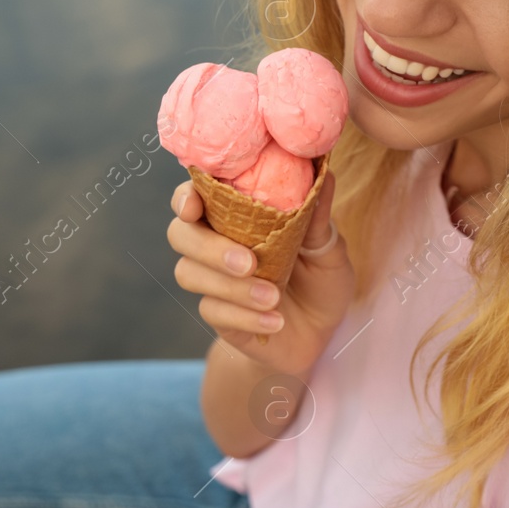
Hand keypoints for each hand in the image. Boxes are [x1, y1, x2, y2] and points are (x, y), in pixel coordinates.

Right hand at [166, 170, 352, 378]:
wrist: (321, 333)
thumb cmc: (320, 280)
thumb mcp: (328, 249)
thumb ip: (318, 218)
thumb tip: (325, 174)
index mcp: (234, 216)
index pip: (194, 194)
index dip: (185, 196)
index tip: (194, 206)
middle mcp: (214, 243)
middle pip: (180, 234)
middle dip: (208, 246)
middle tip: (249, 262)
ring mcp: (212, 281)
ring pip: (189, 274)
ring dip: (231, 287)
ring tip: (274, 298)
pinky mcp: (217, 315)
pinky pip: (214, 312)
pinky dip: (246, 317)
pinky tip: (275, 321)